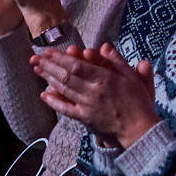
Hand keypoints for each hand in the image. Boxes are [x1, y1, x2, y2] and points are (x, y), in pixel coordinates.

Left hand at [33, 43, 157, 146]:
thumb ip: (117, 61)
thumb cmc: (138, 101)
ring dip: (48, 78)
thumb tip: (105, 46)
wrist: (139, 129)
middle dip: (50, 65)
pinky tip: (44, 94)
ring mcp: (87, 106)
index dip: (61, 58)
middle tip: (36, 57)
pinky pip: (66, 109)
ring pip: (64, 89)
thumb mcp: (132, 76)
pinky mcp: (85, 118)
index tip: (50, 51)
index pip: (77, 65)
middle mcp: (93, 91)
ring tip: (37, 69)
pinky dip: (54, 102)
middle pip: (66, 75)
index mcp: (105, 79)